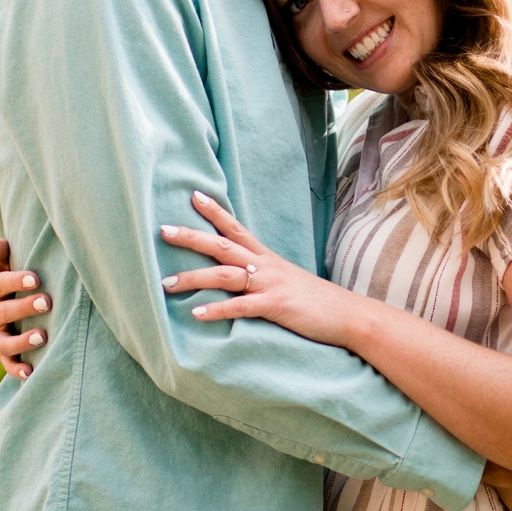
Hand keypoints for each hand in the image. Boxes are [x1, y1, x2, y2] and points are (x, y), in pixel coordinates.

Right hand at [0, 238, 49, 379]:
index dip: (13, 281)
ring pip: (2, 342)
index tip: (35, 278)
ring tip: (43, 336)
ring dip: (21, 341)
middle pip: (0, 313)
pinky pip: (7, 364)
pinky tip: (31, 371)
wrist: (10, 306)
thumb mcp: (3, 266)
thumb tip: (0, 243)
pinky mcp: (3, 355)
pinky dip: (17, 369)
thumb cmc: (13, 281)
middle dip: (23, 308)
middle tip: (46, 302)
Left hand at [161, 193, 363, 346]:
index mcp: (267, 259)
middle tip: (163, 230)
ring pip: (225, 275)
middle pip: (222, 246)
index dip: (215, 212)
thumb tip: (240, 277)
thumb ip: (263, 276)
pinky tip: (197, 314)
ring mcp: (270, 285)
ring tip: (166, 283)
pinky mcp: (276, 306)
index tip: (193, 196)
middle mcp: (266, 266)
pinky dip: (218, 310)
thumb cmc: (316, 301)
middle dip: (191, 238)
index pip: (236, 228)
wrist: (348, 315)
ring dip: (194, 278)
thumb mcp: (287, 280)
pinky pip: (241, 308)